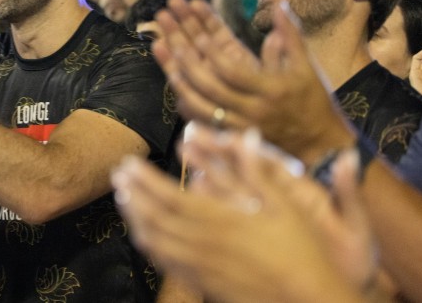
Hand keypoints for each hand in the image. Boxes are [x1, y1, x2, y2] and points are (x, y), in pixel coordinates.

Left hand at [112, 126, 372, 302]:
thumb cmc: (304, 252)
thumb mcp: (287, 206)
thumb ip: (259, 172)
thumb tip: (248, 136)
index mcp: (223, 221)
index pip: (171, 197)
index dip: (145, 180)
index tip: (129, 164)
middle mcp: (205, 244)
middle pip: (155, 217)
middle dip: (132, 194)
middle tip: (116, 175)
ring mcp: (202, 267)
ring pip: (155, 242)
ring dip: (134, 218)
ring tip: (123, 199)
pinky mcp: (204, 284)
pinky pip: (166, 264)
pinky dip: (149, 246)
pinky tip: (142, 234)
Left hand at [152, 0, 351, 161]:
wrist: (320, 145)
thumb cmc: (314, 101)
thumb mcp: (307, 66)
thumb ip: (291, 35)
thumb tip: (280, 3)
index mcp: (271, 89)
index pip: (235, 71)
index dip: (215, 54)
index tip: (200, 36)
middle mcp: (253, 110)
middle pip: (212, 87)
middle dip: (189, 63)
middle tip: (171, 42)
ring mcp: (241, 127)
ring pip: (204, 108)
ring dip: (183, 86)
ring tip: (169, 65)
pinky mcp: (234, 138)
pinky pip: (205, 125)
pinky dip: (190, 109)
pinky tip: (177, 93)